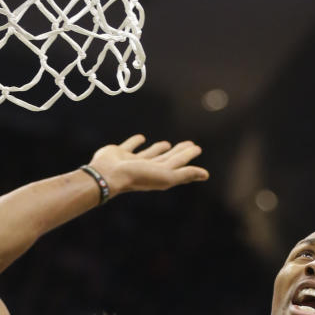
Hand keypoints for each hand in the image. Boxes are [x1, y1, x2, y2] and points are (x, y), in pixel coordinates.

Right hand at [88, 135, 208, 197]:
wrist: (109, 175)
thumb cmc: (138, 177)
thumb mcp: (166, 176)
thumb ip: (185, 174)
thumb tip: (205, 174)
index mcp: (159, 175)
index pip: (178, 163)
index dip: (188, 156)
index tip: (197, 148)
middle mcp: (147, 169)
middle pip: (167, 159)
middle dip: (179, 152)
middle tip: (190, 144)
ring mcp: (133, 162)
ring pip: (150, 155)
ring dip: (159, 149)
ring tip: (167, 144)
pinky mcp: (120, 154)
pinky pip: (130, 146)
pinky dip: (136, 142)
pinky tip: (140, 138)